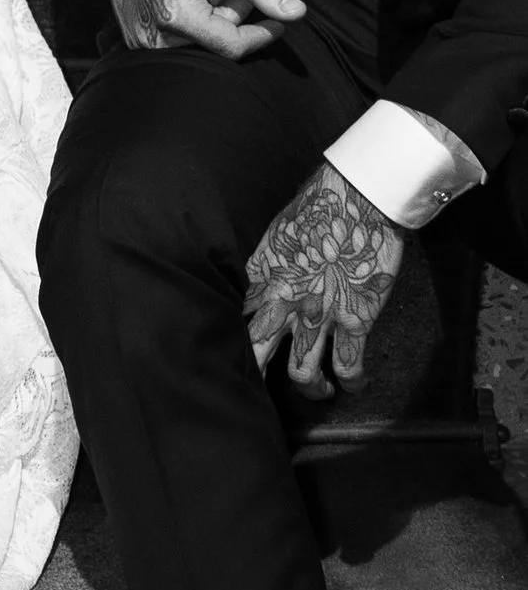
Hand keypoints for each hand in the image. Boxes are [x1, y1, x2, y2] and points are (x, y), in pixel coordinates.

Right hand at [94, 0, 305, 60]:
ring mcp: (143, 40)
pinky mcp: (137, 39)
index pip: (234, 45)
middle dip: (233, 13)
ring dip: (214, 16)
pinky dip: (194, 19)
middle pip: (217, 41)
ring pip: (202, 40)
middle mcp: (155, 38)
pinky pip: (181, 38)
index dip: (262, 33)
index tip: (279, 20)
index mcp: (176, 17)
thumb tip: (296, 14)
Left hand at [245, 158, 404, 390]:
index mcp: (262, 278)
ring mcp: (318, 315)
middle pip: (256, 354)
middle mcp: (284, 302)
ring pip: (303, 375)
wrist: (357, 195)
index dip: (231, 343)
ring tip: (321, 391)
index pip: (236, 320)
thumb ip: (269, 264)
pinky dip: (352, 383)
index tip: (233, 357)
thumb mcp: (278, 234)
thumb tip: (262, 280)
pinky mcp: (354, 320)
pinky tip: (356, 384)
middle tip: (262, 394)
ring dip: (313, 389)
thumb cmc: (318, 205)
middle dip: (256, 381)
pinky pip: (348, 368)